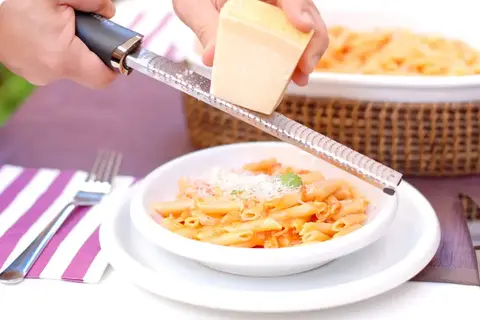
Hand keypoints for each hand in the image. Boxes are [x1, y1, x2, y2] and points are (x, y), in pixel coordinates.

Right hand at [0, 0, 116, 87]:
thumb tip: (109, 12)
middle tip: (83, 30)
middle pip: (89, 71)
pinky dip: (56, 51)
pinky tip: (47, 35)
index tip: (112, 50)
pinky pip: (54, 65)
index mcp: (63, 58)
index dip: (113, 65)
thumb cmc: (18, 4)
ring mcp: (39, 76)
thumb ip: (92, 1)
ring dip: (72, 50)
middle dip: (91, 51)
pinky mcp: (30, 73)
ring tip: (59, 29)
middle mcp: (51, 73)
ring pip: (72, 68)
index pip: (104, 77)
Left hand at [173, 0, 327, 85]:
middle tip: (305, 66)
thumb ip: (207, 28)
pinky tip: (293, 77)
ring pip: (307, 27)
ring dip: (307, 53)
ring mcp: (278, 11)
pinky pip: (293, 41)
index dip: (299, 7)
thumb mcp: (196, 7)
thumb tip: (212, 57)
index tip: (302, 26)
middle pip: (306, 10)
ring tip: (300, 77)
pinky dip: (296, 60)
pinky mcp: (277, 28)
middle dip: (312, 38)